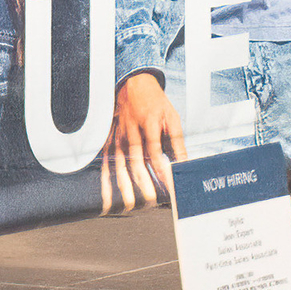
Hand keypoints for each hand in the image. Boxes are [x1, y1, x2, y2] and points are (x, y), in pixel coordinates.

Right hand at [99, 71, 183, 212]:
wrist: (133, 84)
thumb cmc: (155, 102)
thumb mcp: (172, 116)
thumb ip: (177, 141)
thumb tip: (184, 163)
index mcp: (149, 123)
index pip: (156, 152)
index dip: (162, 170)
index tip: (169, 187)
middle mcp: (131, 132)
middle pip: (136, 162)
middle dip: (144, 184)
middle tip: (151, 201)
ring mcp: (118, 138)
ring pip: (120, 167)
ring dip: (125, 187)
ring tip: (130, 205)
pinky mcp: (110, 143)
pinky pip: (106, 166)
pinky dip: (106, 183)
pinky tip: (108, 199)